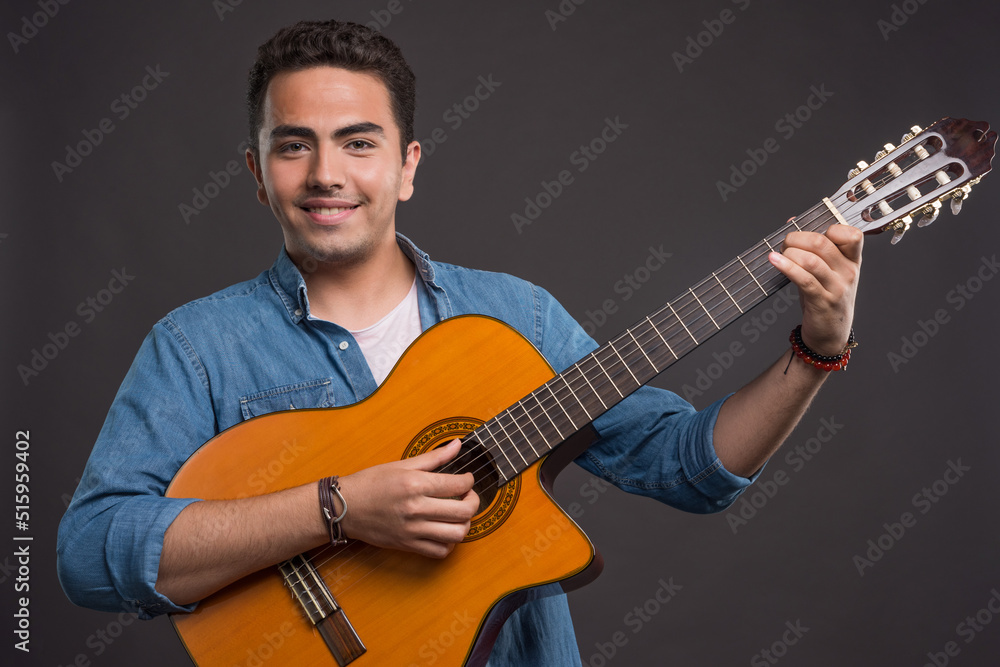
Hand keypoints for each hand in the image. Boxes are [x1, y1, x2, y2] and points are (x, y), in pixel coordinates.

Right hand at [336, 440, 478, 557]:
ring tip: (459, 515)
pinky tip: (445, 531)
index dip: (469, 481)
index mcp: (415, 484)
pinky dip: (450, 543)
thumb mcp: (401, 464)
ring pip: (456, 534)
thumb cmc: (371, 483)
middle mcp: (416, 508)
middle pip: (463, 511)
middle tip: (468, 496)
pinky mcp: (408, 545)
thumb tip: (457, 444)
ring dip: (465, 524)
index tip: (467, 479)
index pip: (458, 484)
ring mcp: (412, 530)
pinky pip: (440, 551)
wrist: (345, 507)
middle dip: (474, 502)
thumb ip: (434, 457)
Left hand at [768, 223, 862, 355]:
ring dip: (789, 253)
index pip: (851, 234)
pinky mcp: (822, 301)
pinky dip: (786, 267)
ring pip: (811, 260)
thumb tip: (792, 221)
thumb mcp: (825, 271)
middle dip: (796, 238)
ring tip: (778, 255)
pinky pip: (804, 279)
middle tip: (785, 245)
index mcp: (853, 260)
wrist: (830, 334)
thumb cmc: (824, 298)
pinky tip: (774, 261)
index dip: (829, 228)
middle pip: (822, 242)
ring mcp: (837, 288)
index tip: (810, 234)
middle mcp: (849, 272)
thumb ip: (812, 248)